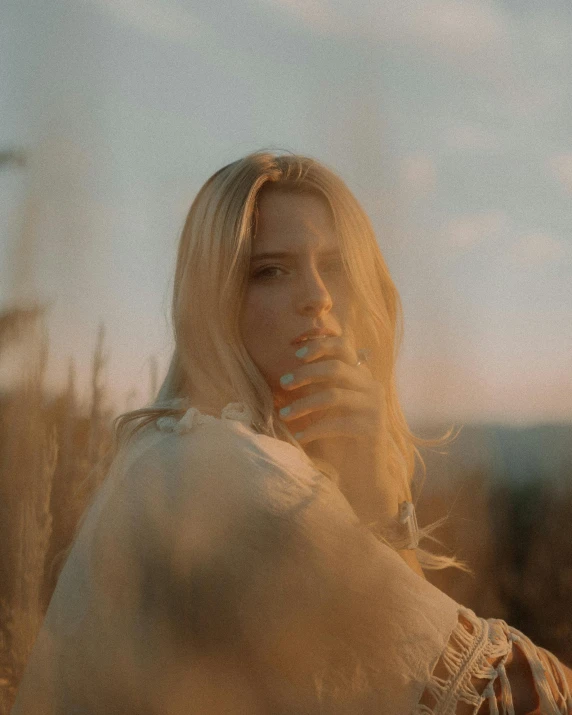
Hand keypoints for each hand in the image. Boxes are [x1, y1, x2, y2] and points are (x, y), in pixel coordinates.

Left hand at [275, 337, 411, 523]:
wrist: (361, 477)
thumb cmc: (336, 441)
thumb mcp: (324, 409)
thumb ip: (315, 387)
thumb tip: (286, 371)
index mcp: (360, 377)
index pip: (345, 346)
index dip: (320, 344)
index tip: (295, 351)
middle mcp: (371, 387)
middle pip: (336, 367)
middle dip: (305, 373)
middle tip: (283, 383)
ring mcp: (375, 407)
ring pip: (334, 395)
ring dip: (304, 404)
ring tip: (283, 415)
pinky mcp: (373, 428)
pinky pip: (338, 423)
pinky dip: (314, 429)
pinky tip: (299, 438)